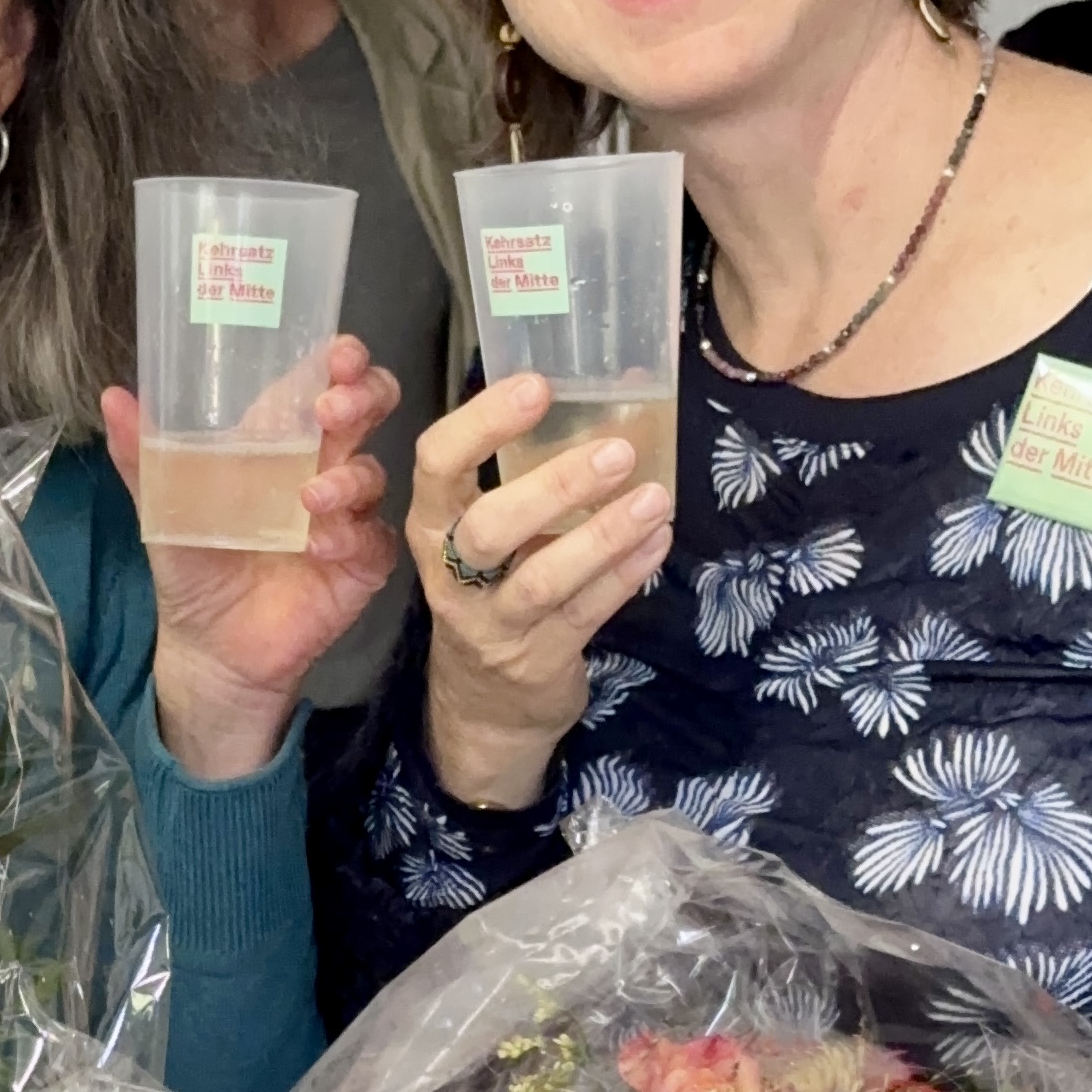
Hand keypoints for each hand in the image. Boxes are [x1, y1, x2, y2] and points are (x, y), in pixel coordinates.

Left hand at [101, 335, 402, 779]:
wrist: (209, 645)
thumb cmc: (194, 564)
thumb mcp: (162, 508)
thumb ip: (143, 457)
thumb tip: (112, 397)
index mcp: (280, 439)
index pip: (323, 380)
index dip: (340, 359)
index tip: (336, 354)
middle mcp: (323, 465)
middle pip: (370, 408)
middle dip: (364, 395)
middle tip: (334, 410)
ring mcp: (348, 514)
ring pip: (372, 472)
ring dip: (348, 476)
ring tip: (309, 497)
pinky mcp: (361, 562)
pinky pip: (372, 538)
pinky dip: (351, 535)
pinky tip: (320, 545)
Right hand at [407, 372, 673, 807]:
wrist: (484, 706)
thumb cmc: (491, 591)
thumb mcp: (482, 536)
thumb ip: (519, 477)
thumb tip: (603, 396)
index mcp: (433, 525)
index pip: (437, 464)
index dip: (482, 424)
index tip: (537, 386)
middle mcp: (451, 575)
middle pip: (489, 527)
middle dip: (555, 486)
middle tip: (618, 449)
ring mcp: (493, 624)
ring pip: (542, 579)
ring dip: (604, 535)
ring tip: (656, 499)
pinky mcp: (538, 661)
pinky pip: (586, 613)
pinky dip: (625, 574)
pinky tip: (659, 539)